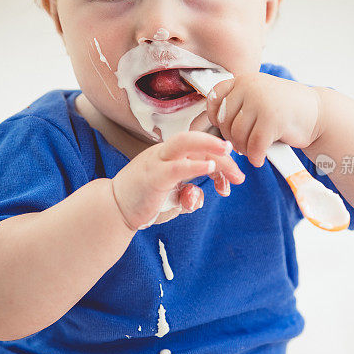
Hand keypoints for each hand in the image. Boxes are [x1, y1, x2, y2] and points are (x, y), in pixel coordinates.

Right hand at [111, 130, 244, 230]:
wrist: (114, 211)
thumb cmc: (143, 203)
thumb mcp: (172, 199)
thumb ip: (188, 196)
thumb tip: (200, 194)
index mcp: (170, 156)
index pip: (200, 150)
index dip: (221, 162)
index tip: (233, 180)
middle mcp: (164, 154)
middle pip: (197, 142)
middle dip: (221, 153)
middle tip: (239, 174)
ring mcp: (157, 162)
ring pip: (185, 143)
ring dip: (209, 146)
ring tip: (227, 153)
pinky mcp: (153, 176)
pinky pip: (176, 166)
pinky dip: (194, 165)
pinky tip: (209, 167)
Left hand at [206, 73, 321, 166]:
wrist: (317, 113)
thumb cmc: (282, 110)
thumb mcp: (254, 101)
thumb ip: (231, 109)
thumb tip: (194, 127)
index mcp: (241, 80)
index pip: (213, 99)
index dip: (216, 118)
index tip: (227, 127)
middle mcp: (249, 87)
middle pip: (224, 122)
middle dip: (232, 138)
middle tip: (246, 142)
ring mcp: (261, 102)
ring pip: (237, 135)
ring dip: (244, 148)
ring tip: (254, 149)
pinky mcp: (272, 119)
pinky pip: (254, 145)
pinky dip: (256, 156)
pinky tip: (261, 157)